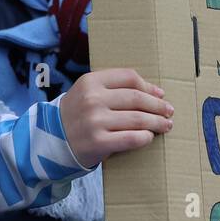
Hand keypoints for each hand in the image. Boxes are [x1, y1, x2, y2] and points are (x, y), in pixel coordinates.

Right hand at [58, 68, 173, 168]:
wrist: (51, 140)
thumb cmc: (77, 115)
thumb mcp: (88, 92)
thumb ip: (114, 87)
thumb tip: (155, 91)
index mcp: (90, 82)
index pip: (129, 78)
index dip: (149, 86)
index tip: (160, 94)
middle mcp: (92, 99)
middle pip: (137, 98)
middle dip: (158, 106)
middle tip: (169, 112)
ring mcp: (95, 121)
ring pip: (138, 119)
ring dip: (157, 122)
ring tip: (166, 125)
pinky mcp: (98, 142)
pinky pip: (131, 138)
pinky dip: (145, 137)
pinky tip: (149, 137)